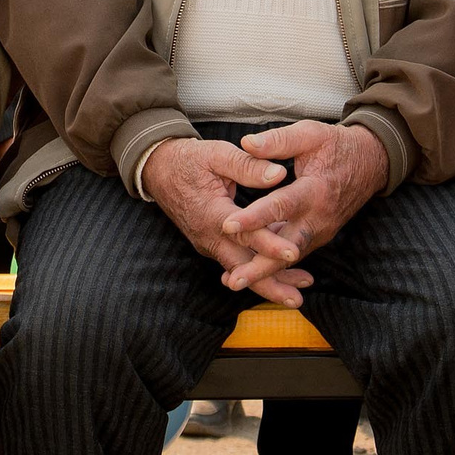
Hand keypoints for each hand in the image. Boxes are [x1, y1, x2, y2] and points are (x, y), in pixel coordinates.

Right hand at [140, 138, 312, 307]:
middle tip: (297, 300)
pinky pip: (236, 261)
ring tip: (296, 295)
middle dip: (270, 285)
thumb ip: (248, 165)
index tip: (293, 253)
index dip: (269, 244)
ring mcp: (209, 244)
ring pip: (240, 270)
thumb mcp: (217, 154)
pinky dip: (257, 270)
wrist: (157, 170)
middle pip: (241, 268)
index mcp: (212, 213)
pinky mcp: (212, 245)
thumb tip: (280, 174)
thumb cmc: (189, 160)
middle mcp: (209, 236)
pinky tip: (282, 273)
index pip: (244, 233)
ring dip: (267, 283)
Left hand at [222, 120, 385, 272]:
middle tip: (233, 280)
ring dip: (264, 271)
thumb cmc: (337, 146)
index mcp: (315, 190)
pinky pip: (294, 253)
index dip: (255, 217)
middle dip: (260, 266)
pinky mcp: (318, 236)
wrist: (372, 162)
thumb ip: (278, 141)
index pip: (281, 206)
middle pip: (287, 247)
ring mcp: (321, 231)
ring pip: (290, 257)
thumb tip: (245, 142)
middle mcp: (319, 218)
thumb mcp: (310, 134)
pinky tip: (249, 270)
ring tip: (234, 281)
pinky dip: (273, 263)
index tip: (228, 225)